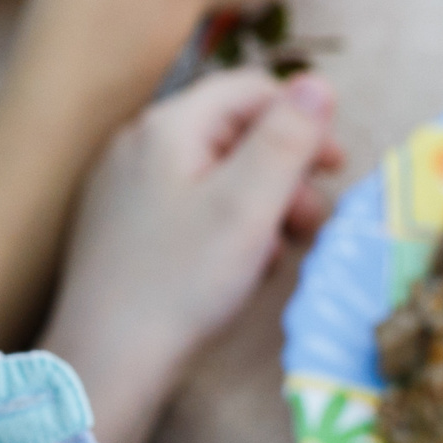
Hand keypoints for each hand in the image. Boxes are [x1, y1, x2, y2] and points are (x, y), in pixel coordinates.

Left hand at [39, 70, 342, 442]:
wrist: (106, 360)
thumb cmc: (181, 282)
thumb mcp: (249, 205)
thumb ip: (287, 138)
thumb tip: (318, 82)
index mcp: (166, 126)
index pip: (249, 91)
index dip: (301, 121)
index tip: (335, 166)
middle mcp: (136, 146)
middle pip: (231, 135)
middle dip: (283, 174)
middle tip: (315, 221)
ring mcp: (122, 189)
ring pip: (212, 177)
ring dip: (259, 207)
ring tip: (280, 252)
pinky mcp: (119, 230)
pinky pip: (187, 211)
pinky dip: (224, 230)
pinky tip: (239, 270)